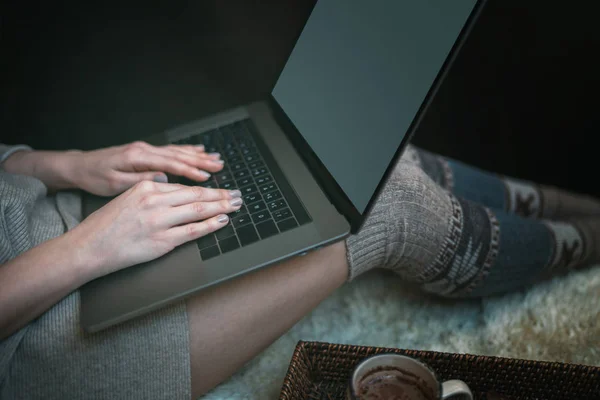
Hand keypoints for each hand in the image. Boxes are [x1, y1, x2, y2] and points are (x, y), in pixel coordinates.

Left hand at [69, 141, 224, 195]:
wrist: (79, 166)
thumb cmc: (94, 177)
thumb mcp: (113, 184)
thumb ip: (140, 181)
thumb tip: (164, 178)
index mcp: (137, 157)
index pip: (170, 164)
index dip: (191, 170)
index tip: (207, 177)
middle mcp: (144, 150)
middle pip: (178, 155)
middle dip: (201, 161)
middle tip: (220, 166)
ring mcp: (146, 149)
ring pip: (177, 151)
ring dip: (198, 156)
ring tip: (216, 159)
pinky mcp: (146, 151)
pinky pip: (171, 150)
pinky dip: (187, 151)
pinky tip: (198, 151)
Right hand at [70, 181, 242, 277]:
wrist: (88, 247)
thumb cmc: (105, 226)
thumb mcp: (126, 197)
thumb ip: (150, 192)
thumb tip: (170, 187)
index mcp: (146, 187)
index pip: (184, 187)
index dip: (207, 189)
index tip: (221, 190)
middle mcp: (154, 201)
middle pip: (197, 196)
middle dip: (221, 195)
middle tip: (237, 195)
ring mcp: (159, 221)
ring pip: (199, 210)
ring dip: (221, 208)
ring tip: (235, 206)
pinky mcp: (162, 241)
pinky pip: (193, 231)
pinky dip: (210, 225)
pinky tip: (222, 222)